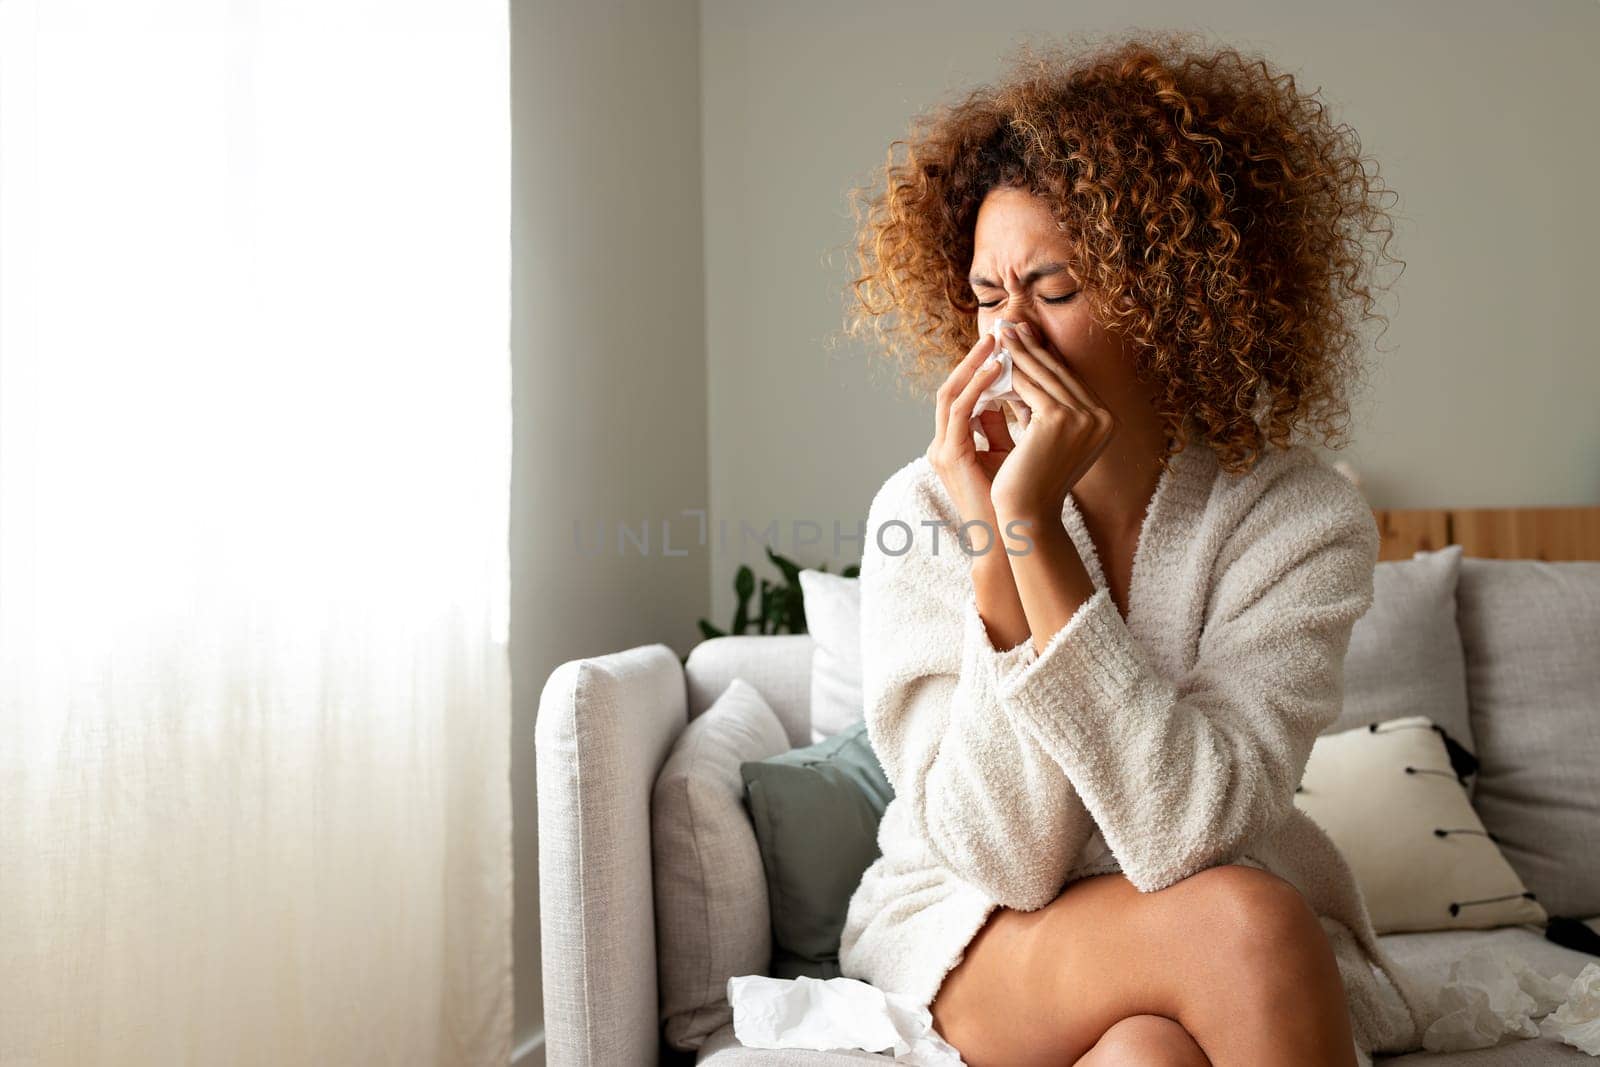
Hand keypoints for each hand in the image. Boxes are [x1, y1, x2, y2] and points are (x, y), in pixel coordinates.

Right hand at [926, 329, 1017, 543]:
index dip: (982, 368)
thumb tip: (1016, 390)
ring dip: (974, 365)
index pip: (964, 394)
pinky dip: (978, 386)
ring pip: (950, 393)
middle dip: (975, 358)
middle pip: (952, 387)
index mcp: (954, 443)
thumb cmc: (1014, 499)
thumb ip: (1005, 423)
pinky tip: (999, 369)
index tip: (1008, 346)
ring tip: (998, 342)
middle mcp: (942, 444)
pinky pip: (959, 410)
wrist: (1010, 537)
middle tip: (1000, 332)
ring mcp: (942, 450)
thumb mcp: (1010, 451)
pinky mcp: (950, 456)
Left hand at [987, 320, 1116, 520]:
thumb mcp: (1046, 437)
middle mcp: (1102, 418)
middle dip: (1031, 348)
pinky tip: (994, 358)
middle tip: (1010, 325)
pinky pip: (1028, 387)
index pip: (1069, 381)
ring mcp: (1084, 418)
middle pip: (1058, 374)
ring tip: (1000, 334)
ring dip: (1018, 352)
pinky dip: (1010, 371)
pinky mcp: (1059, 419)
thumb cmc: (1033, 480)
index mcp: (1106, 422)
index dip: (1045, 358)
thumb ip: (1044, 407)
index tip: (1025, 337)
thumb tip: (1026, 372)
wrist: (1028, 514)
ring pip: (1043, 376)